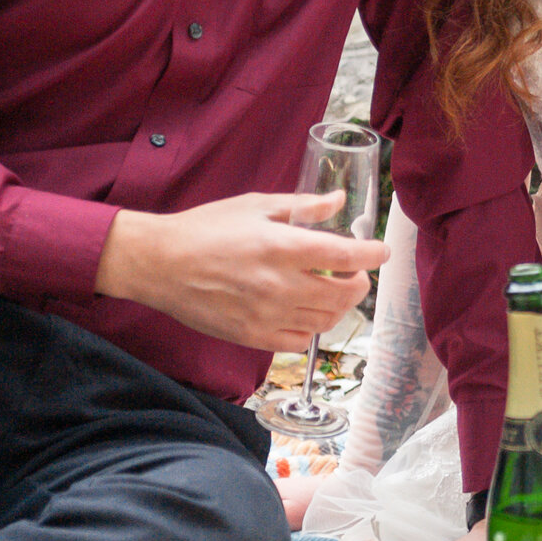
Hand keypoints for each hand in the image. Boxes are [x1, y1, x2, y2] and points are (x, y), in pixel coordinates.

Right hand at [94, 191, 386, 350]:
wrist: (160, 264)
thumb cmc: (205, 229)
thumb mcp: (256, 206)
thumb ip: (303, 206)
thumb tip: (338, 201)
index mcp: (283, 247)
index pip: (346, 256)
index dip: (373, 254)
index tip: (381, 251)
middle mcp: (280, 285)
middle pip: (343, 294)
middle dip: (359, 283)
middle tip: (356, 273)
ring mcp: (267, 315)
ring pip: (326, 320)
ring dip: (340, 307)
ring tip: (335, 292)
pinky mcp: (252, 336)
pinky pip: (299, 340)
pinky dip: (312, 327)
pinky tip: (306, 312)